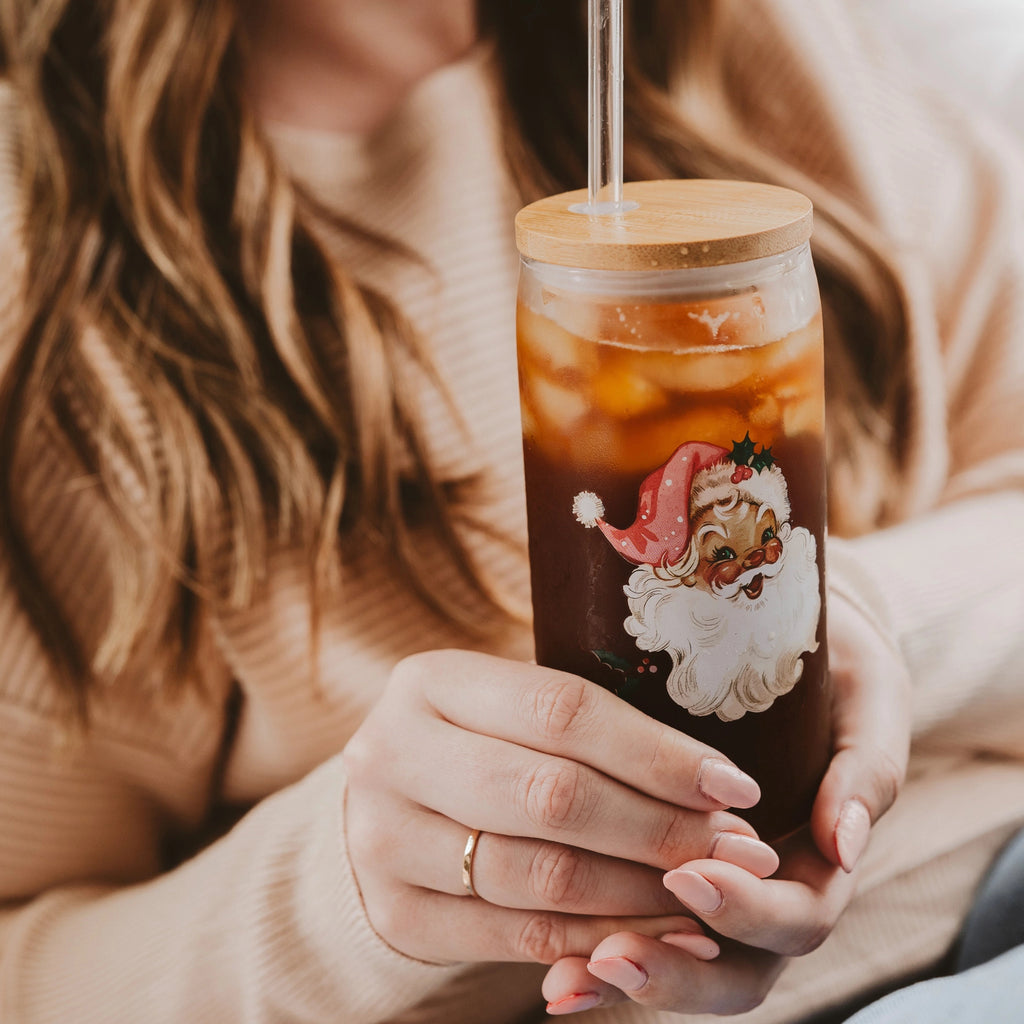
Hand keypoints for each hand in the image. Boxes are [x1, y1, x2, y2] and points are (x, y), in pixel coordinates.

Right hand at [343, 649, 780, 964]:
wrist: (390, 808)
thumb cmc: (478, 744)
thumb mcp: (508, 706)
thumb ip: (586, 727)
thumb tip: (718, 781)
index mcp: (430, 681)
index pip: (562, 711)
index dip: (657, 752)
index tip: (734, 783)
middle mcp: (391, 754)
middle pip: (553, 797)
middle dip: (662, 828)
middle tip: (738, 847)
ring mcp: (384, 840)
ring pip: (543, 876)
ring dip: (644, 891)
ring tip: (709, 889)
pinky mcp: (396, 915)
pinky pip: (520, 937)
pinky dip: (602, 940)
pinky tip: (657, 933)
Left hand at [542, 589, 911, 1015]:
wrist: (779, 641)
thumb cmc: (831, 667)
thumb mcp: (865, 699)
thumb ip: (866, 767)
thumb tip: (841, 845)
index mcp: (823, 863)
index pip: (796, 919)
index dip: (745, 910)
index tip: (684, 876)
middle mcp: (769, 893)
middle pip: (735, 969)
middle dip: (676, 970)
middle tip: (612, 956)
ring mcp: (715, 891)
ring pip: (679, 963)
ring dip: (627, 977)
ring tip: (567, 979)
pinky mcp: (659, 874)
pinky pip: (632, 928)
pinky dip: (590, 954)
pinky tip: (552, 974)